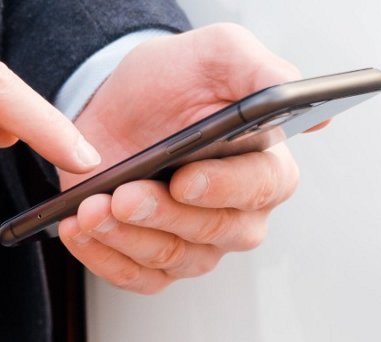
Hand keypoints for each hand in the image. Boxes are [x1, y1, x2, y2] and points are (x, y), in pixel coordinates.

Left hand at [57, 24, 311, 293]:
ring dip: (126, 236)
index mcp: (266, 164)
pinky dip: (104, 257)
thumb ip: (262, 71)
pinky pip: (137, 277)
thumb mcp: (221, 53)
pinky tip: (79, 229)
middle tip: (124, 194)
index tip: (184, 178)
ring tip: (91, 208)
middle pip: (215, 233)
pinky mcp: (155, 259)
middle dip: (164, 215)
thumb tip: (301, 100)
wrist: (117, 99)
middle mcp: (239, 212)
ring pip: (172, 259)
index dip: (223, 189)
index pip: (261, 188)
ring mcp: (198, 241)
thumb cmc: (176, 78)